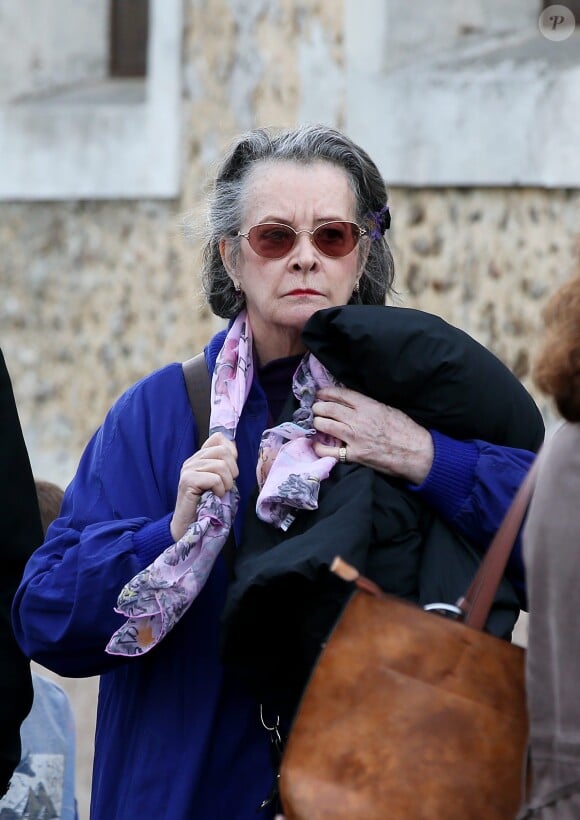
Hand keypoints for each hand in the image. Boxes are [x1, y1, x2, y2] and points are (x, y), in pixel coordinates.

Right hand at [170, 432, 238, 540]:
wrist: (189, 526)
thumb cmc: (207, 505)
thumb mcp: (220, 481)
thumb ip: (224, 465)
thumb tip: (234, 449)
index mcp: (200, 457)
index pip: (218, 438)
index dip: (231, 451)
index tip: (230, 469)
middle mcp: (192, 460)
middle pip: (223, 451)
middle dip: (232, 471)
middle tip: (226, 485)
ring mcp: (188, 469)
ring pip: (221, 466)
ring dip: (226, 483)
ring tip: (220, 493)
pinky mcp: (187, 481)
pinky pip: (214, 478)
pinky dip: (219, 490)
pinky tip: (214, 496)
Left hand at [312, 386, 433, 484]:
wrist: (416, 452)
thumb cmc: (406, 430)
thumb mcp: (388, 408)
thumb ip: (368, 405)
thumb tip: (352, 402)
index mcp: (368, 405)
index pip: (340, 394)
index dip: (326, 393)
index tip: (320, 394)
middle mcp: (357, 419)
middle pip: (327, 408)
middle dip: (318, 407)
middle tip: (317, 409)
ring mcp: (354, 437)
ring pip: (324, 425)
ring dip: (318, 422)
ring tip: (318, 423)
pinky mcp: (354, 455)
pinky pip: (328, 450)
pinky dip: (319, 446)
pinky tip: (318, 444)